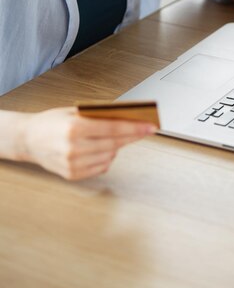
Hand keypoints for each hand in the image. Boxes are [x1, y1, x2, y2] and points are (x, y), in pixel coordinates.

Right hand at [15, 107, 156, 179]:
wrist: (28, 139)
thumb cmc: (51, 122)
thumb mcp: (74, 112)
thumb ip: (98, 116)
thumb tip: (126, 117)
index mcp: (75, 128)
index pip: (113, 128)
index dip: (135, 127)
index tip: (150, 126)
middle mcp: (74, 148)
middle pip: (115, 143)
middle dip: (133, 136)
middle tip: (146, 130)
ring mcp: (73, 164)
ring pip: (110, 156)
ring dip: (119, 147)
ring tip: (123, 137)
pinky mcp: (72, 175)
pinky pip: (101, 167)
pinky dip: (107, 158)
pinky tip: (107, 150)